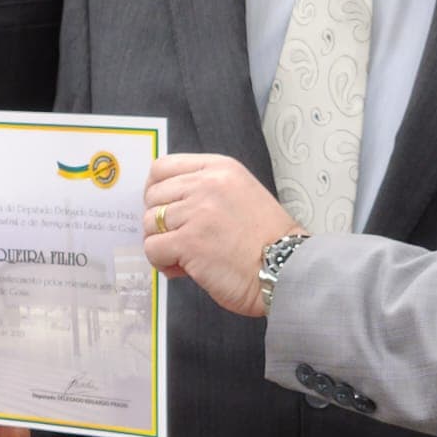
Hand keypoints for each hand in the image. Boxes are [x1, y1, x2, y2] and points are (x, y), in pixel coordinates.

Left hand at [142, 154, 299, 317]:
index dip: (156, 190)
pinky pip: (152, 248)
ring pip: (150, 223)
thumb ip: (205, 189)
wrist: (286, 269)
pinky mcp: (189, 242)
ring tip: (184, 257)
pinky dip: (162, 262)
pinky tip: (183, 269)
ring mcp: (196, 212)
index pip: (163, 167)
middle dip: (159, 221)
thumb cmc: (267, 240)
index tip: (162, 208)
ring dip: (162, 243)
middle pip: (153, 196)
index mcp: (219, 169)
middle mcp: (206, 184)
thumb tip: (166, 204)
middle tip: (179, 239)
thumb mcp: (241, 192)